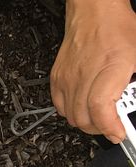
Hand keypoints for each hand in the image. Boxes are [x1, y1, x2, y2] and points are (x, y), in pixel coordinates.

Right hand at [50, 0, 135, 141]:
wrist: (94, 13)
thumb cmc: (118, 30)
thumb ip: (135, 87)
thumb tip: (134, 106)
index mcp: (109, 68)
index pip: (100, 109)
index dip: (110, 128)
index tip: (119, 134)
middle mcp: (84, 75)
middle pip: (84, 118)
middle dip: (100, 129)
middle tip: (113, 126)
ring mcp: (67, 79)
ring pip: (71, 117)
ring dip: (86, 123)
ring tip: (99, 117)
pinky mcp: (57, 79)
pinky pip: (60, 107)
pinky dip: (72, 113)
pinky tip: (84, 107)